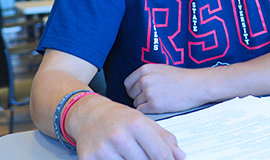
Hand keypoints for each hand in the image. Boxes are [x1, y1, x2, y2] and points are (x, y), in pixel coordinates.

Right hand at [69, 95, 185, 159]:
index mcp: (136, 123)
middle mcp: (119, 136)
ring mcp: (103, 149)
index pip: (161, 154)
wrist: (89, 114)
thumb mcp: (144, 121)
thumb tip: (180, 156)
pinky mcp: (89, 158)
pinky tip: (119, 157)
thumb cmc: (119, 117)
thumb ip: (164, 139)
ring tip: (130, 153)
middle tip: (144, 154)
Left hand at [124, 64, 211, 113]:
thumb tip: (133, 87)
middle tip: (153, 98)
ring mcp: (149, 92)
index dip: (134, 90)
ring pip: (137, 104)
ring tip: (159, 101)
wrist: (196, 85)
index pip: (128, 83)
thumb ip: (146, 75)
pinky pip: (142, 111)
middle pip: (132, 94)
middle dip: (140, 98)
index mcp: (145, 69)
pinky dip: (149, 112)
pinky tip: (159, 107)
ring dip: (145, 105)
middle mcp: (144, 80)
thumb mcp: (160, 69)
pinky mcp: (154, 105)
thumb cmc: (181, 78)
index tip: (141, 93)